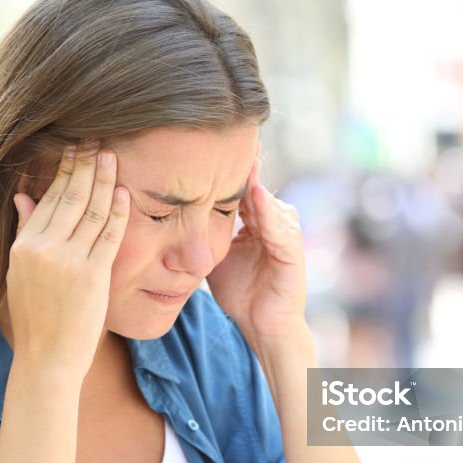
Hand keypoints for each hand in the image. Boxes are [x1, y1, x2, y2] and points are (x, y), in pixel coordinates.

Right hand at [6, 141, 128, 375]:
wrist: (47, 358)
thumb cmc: (36, 317)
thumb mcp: (19, 273)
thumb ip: (25, 233)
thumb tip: (22, 196)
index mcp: (23, 246)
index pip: (47, 198)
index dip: (63, 170)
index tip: (74, 148)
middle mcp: (44, 249)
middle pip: (69, 197)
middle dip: (84, 165)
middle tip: (96, 138)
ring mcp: (69, 262)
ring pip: (90, 211)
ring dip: (102, 179)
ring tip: (111, 154)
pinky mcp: (93, 276)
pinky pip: (108, 235)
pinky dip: (117, 211)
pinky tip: (123, 191)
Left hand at [207, 152, 306, 345]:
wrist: (263, 325)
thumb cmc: (240, 293)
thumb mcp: (215, 256)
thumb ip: (201, 235)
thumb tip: (169, 218)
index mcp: (255, 222)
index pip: (238, 190)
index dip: (222, 171)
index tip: (204, 146)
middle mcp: (273, 222)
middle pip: (254, 189)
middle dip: (241, 166)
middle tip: (227, 136)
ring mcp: (285, 234)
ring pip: (266, 202)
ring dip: (253, 182)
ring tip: (242, 158)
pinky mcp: (293, 250)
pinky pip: (279, 227)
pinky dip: (267, 211)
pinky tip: (255, 195)